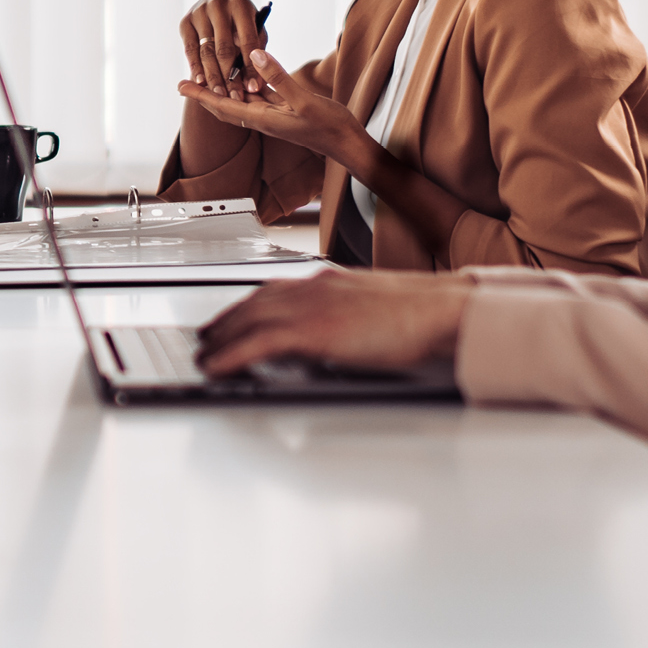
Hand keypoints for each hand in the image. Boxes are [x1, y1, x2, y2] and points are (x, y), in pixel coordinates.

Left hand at [177, 46, 363, 161]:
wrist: (348, 143)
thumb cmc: (329, 127)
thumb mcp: (302, 100)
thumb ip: (278, 77)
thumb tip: (253, 55)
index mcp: (262, 119)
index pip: (222, 106)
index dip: (200, 95)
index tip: (180, 86)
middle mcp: (262, 118)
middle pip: (225, 104)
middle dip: (204, 93)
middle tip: (184, 81)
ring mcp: (273, 115)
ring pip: (242, 98)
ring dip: (225, 87)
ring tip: (209, 72)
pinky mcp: (284, 110)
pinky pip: (260, 94)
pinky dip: (249, 83)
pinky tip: (245, 71)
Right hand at [180, 0, 266, 99]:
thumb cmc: (243, 21)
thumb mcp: (254, 29)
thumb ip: (255, 53)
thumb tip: (254, 86)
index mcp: (241, 4)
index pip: (247, 40)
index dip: (251, 67)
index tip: (253, 89)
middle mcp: (218, 5)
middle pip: (224, 48)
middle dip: (230, 76)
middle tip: (235, 98)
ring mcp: (199, 12)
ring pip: (206, 51)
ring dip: (213, 76)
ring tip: (219, 96)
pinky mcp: (185, 21)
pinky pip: (190, 49)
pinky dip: (195, 67)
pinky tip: (200, 83)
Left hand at [195, 269, 471, 377]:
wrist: (442, 310)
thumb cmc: (420, 314)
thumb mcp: (371, 309)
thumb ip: (344, 315)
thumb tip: (332, 335)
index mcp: (325, 281)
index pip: (271, 291)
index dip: (245, 307)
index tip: (231, 318)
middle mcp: (310, 287)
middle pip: (251, 303)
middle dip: (224, 322)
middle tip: (206, 337)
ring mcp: (309, 305)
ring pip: (247, 320)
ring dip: (220, 338)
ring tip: (204, 354)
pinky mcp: (312, 330)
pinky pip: (257, 342)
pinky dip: (231, 354)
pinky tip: (216, 366)